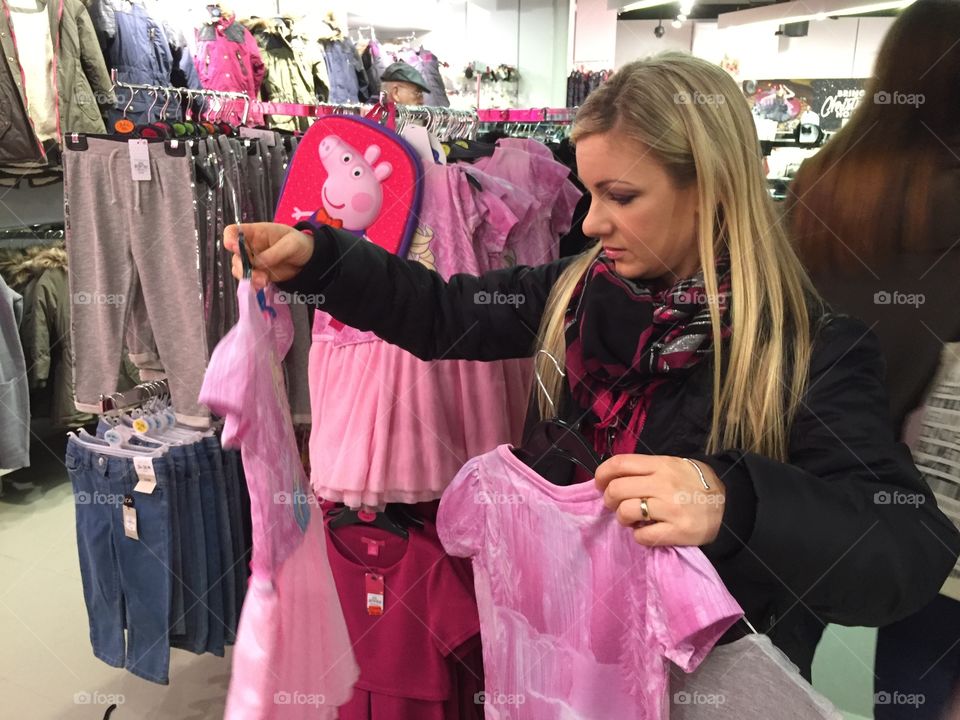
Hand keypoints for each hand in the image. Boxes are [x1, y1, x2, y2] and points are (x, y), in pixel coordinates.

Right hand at [224, 223, 313, 289]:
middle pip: (235, 255)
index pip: (234, 231)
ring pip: (239, 269)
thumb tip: (257, 263)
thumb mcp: (291, 244)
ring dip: (248, 277)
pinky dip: (253, 283)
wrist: (308, 259)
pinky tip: (262, 285)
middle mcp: (249, 247)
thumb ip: (274, 253)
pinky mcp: (258, 274)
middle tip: (253, 272)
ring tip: (263, 280)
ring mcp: (252, 261)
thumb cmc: (299, 244)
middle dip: (241, 265)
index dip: (230, 238)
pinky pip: (249, 280)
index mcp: (255, 232)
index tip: (233, 246)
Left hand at [595, 455, 725, 546]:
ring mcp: (670, 508)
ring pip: (626, 512)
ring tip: (632, 519)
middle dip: (609, 500)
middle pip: (617, 489)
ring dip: (623, 518)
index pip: (620, 464)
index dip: (602, 474)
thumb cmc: (697, 485)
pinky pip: (642, 536)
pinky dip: (639, 536)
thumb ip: (648, 469)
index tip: (599, 484)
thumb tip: (615, 478)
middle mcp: (664, 484)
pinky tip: (647, 532)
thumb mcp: (675, 466)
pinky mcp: (677, 531)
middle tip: (614, 505)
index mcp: (662, 465)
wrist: (730, 506)